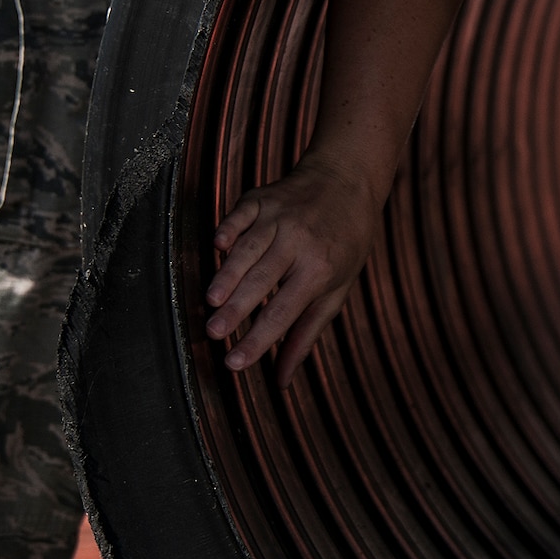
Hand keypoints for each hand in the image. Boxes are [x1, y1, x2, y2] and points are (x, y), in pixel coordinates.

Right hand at [204, 157, 384, 371]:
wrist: (348, 178)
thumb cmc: (345, 242)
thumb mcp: (337, 289)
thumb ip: (306, 334)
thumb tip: (282, 380)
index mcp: (320, 269)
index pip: (283, 312)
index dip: (258, 339)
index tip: (235, 363)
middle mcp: (300, 242)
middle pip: (262, 281)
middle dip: (235, 309)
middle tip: (213, 333)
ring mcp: (280, 217)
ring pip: (248, 250)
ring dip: (227, 275)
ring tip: (210, 302)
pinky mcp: (263, 198)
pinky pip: (241, 215)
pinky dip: (229, 229)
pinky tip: (218, 245)